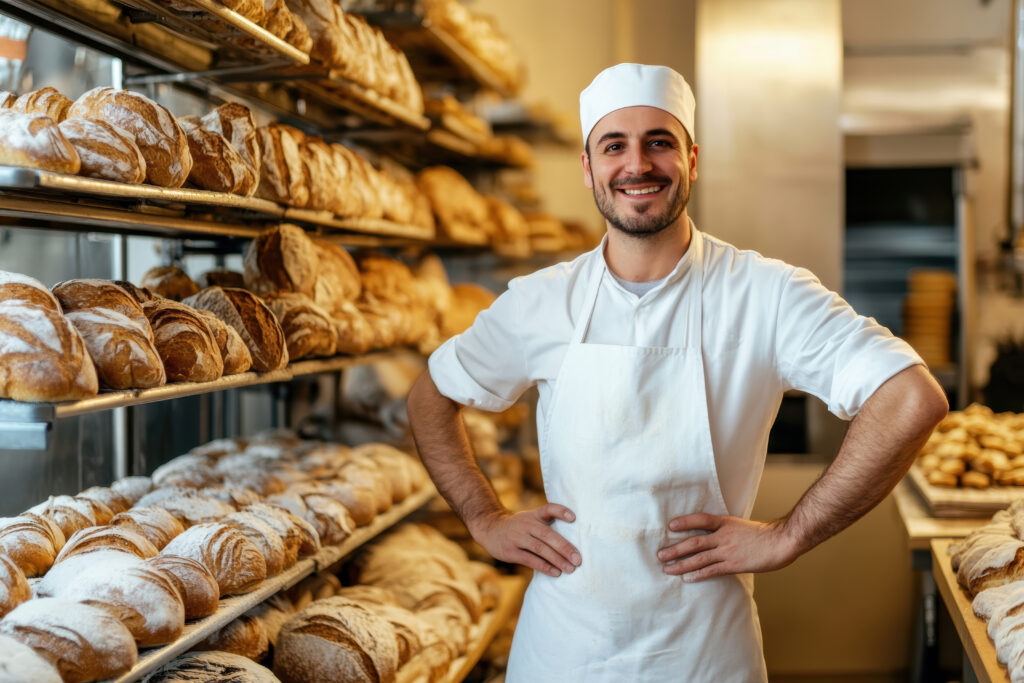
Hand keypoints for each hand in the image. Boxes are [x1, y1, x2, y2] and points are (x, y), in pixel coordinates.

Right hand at [468, 504, 581, 577]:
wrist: (490, 529)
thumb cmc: (519, 527)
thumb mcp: (530, 519)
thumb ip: (547, 525)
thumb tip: (572, 544)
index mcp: (534, 515)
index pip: (548, 509)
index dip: (561, 511)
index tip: (574, 517)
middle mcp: (526, 524)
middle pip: (548, 535)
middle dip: (565, 548)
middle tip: (578, 559)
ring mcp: (517, 537)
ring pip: (540, 548)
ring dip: (557, 560)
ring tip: (571, 569)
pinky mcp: (510, 551)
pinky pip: (530, 560)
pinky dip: (544, 567)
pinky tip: (556, 573)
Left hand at [657, 513, 799, 581]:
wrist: (782, 541)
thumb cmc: (764, 534)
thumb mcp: (741, 525)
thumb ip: (725, 529)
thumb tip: (711, 534)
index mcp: (725, 522)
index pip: (700, 519)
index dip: (684, 522)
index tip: (670, 526)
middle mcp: (723, 536)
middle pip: (693, 542)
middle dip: (675, 549)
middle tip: (659, 554)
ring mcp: (728, 551)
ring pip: (699, 558)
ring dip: (681, 564)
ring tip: (666, 568)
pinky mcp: (734, 564)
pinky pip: (712, 571)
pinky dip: (698, 575)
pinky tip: (686, 578)